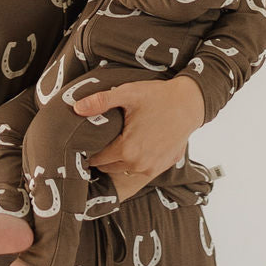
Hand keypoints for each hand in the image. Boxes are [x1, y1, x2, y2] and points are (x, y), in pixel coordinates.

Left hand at [73, 75, 204, 184]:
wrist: (190, 103)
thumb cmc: (158, 97)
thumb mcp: (127, 94)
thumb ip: (100, 102)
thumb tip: (76, 108)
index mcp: (127, 149)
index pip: (97, 160)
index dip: (89, 152)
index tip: (85, 145)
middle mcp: (139, 164)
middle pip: (109, 168)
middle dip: (102, 159)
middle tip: (98, 145)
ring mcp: (153, 168)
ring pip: (124, 171)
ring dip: (117, 162)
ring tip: (114, 147)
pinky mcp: (163, 166)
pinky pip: (141, 170)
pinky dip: (134, 163)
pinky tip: (133, 149)